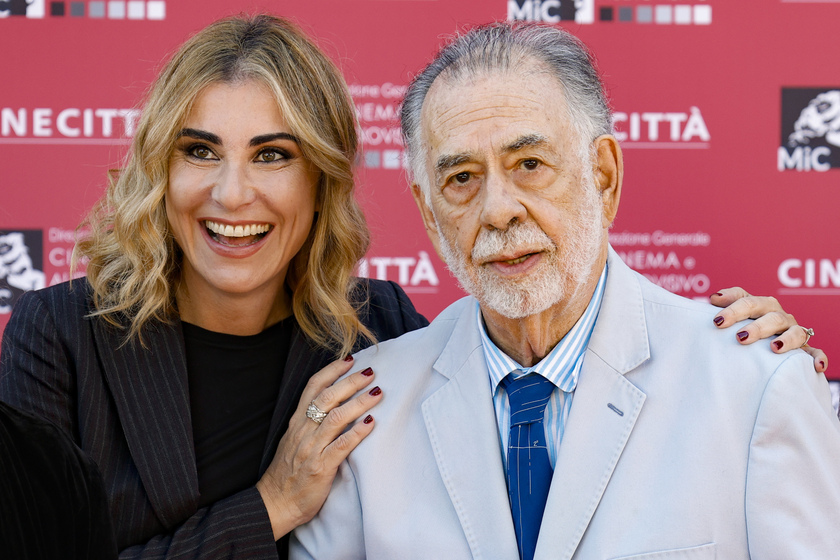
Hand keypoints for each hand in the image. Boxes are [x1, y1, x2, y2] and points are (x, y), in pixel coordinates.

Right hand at [256, 357, 380, 539]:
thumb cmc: (287, 474)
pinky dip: (357, 433)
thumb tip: (333, 406)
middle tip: (371, 372)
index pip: (313, 388)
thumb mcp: (294, 442)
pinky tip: (372, 424)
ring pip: (336, 418)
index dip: (332, 371)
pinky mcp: (321, 468)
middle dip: (350, 382)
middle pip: (327, 398)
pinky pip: (341, 446)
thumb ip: (310, 424)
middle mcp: (303, 431)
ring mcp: (311, 449)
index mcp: (296, 423)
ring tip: (378, 393)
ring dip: (359, 403)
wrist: (274, 505)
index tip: (350, 360)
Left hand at [710, 287, 827, 372]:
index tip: (717, 321)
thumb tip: (714, 298)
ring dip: (786, 339)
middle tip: (740, 337)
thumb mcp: (735, 315)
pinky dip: (818, 358)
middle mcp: (779, 316)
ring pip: (796, 332)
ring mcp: (793, 332)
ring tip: (774, 348)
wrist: (764, 346)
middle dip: (756, 327)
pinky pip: (816, 352)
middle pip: (771, 316)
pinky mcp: (805, 350)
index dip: (733, 309)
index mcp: (760, 306)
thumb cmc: (745, 327)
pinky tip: (816, 367)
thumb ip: (727, 304)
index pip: (747, 301)